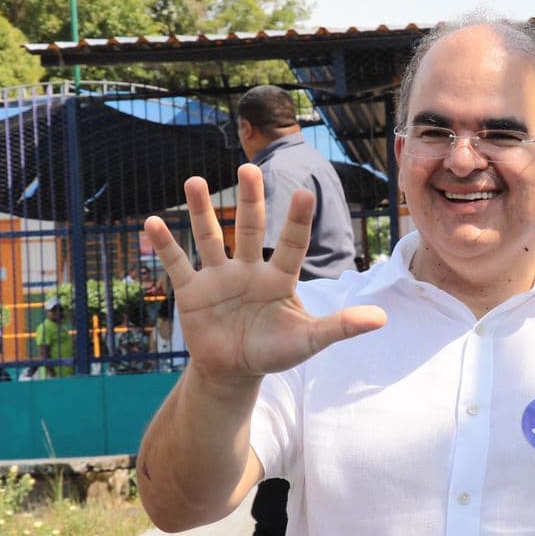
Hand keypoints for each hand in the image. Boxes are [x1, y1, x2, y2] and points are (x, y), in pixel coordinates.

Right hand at [142, 164, 384, 383]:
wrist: (234, 370)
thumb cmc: (274, 351)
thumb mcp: (308, 340)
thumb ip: (340, 326)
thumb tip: (382, 319)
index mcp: (279, 277)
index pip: (292, 244)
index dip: (298, 220)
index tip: (306, 191)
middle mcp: (248, 269)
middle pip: (250, 228)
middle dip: (251, 199)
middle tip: (250, 165)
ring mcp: (218, 277)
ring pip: (209, 237)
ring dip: (201, 211)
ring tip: (193, 181)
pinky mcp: (192, 291)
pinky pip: (177, 264)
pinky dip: (165, 245)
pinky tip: (153, 222)